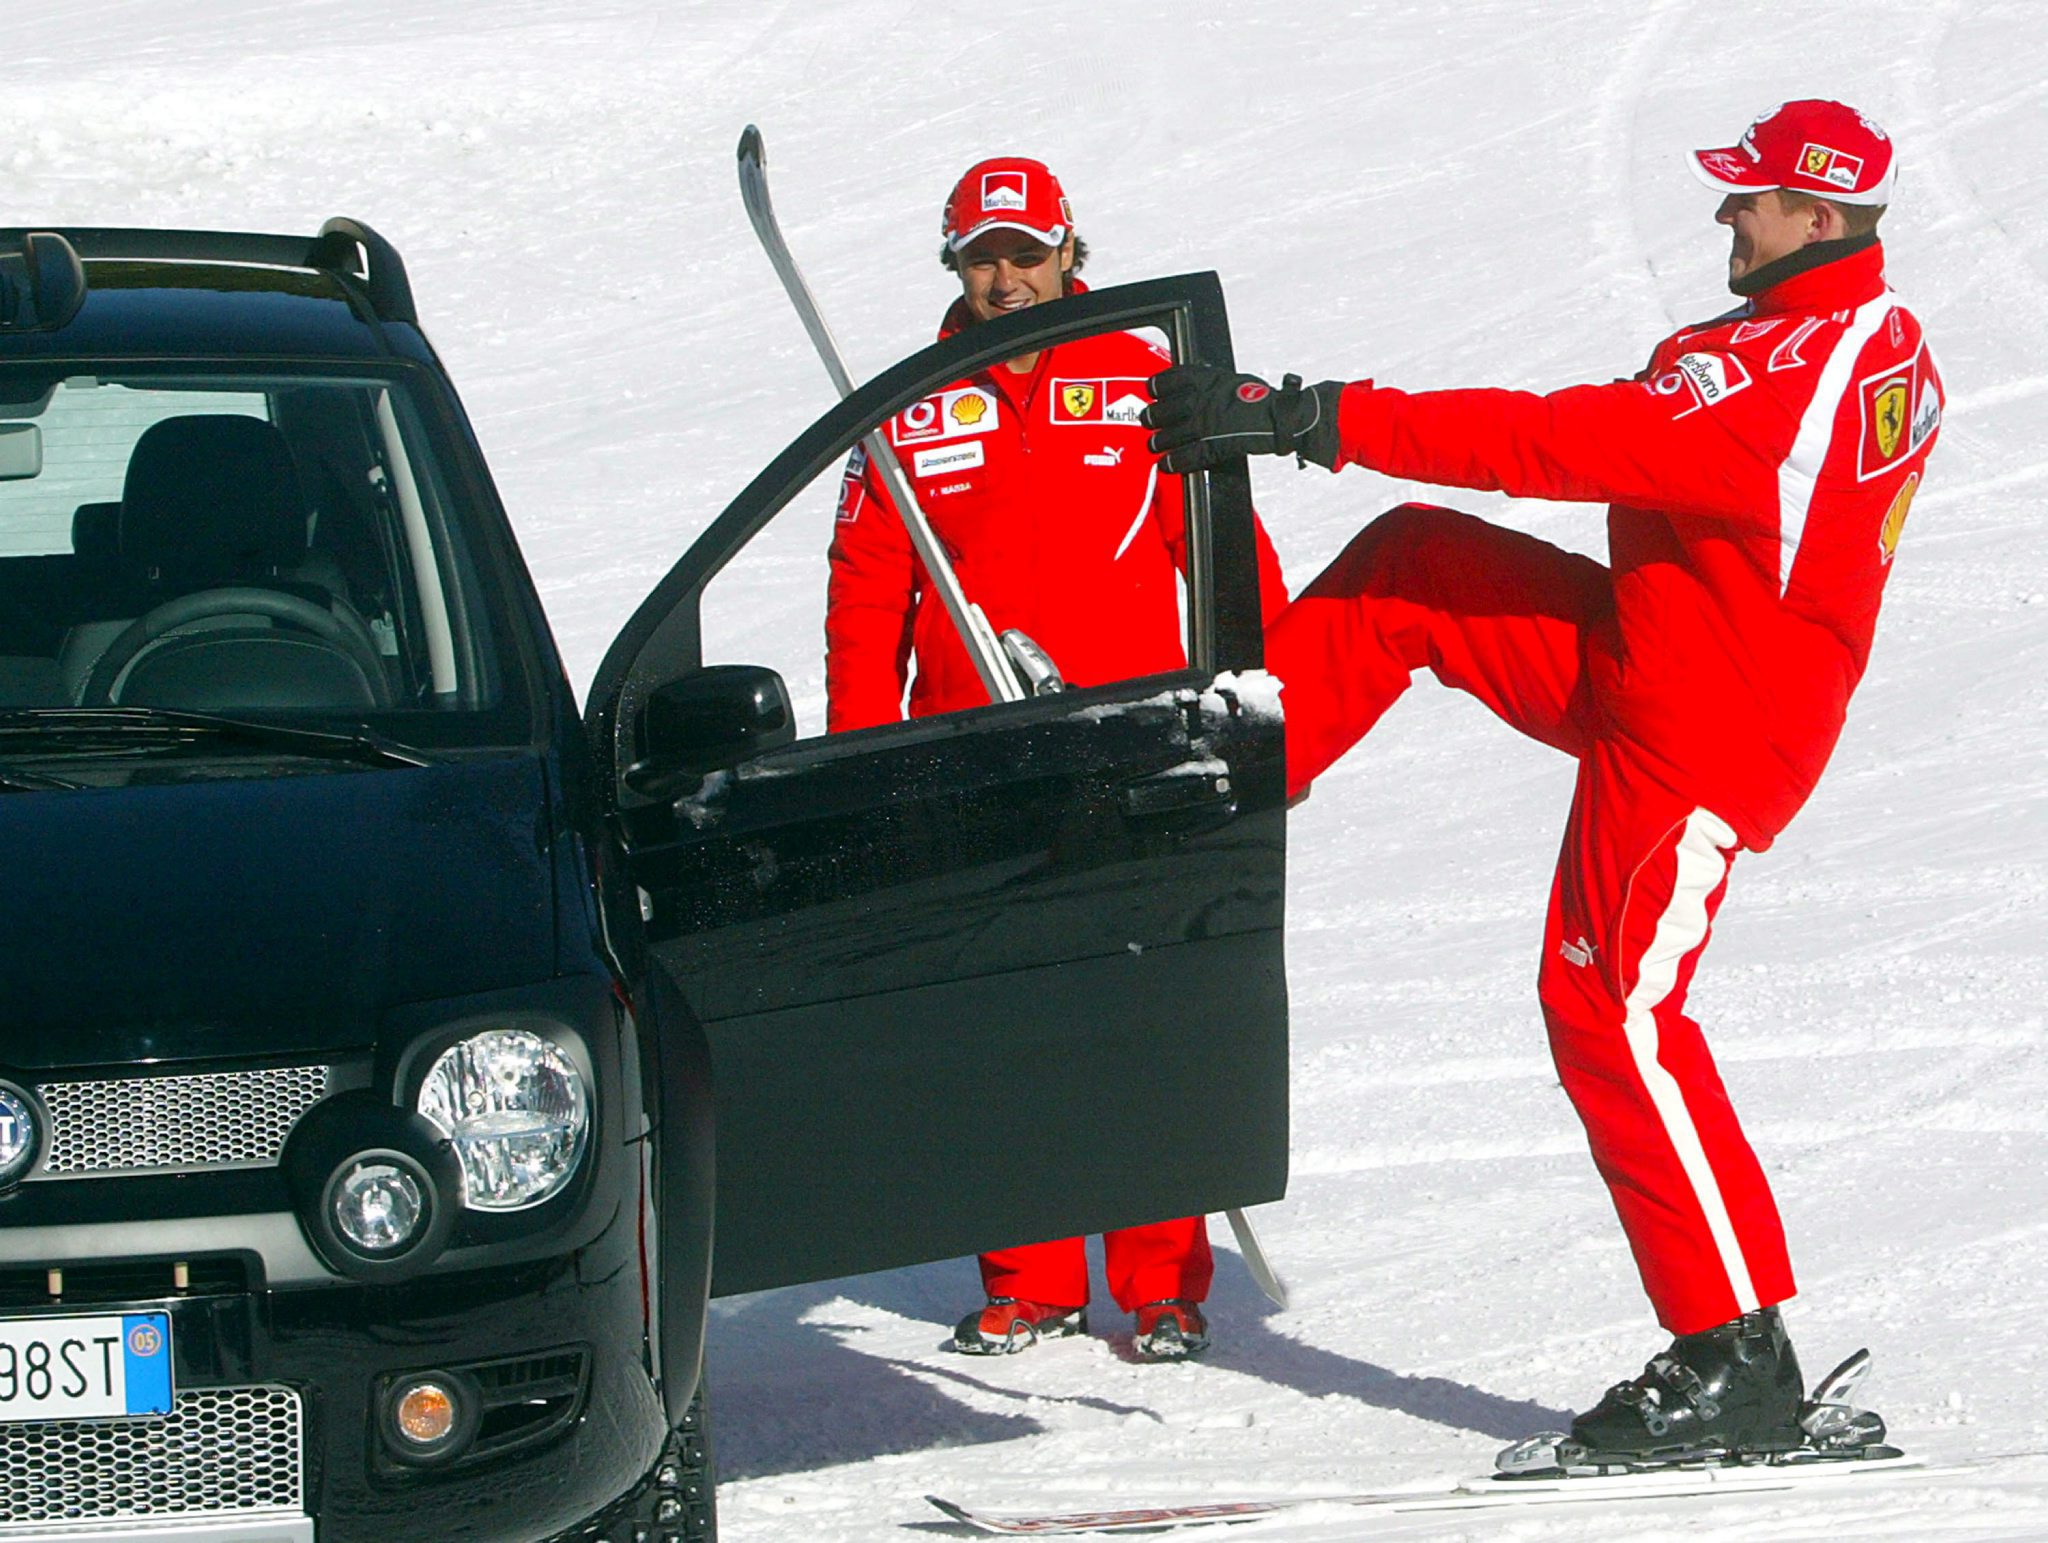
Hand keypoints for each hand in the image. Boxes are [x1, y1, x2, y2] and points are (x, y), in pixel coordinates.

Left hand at [1143, 367, 1341, 472]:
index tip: (1151, 390)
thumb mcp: (1231, 380)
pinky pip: (1186, 455)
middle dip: (1151, 416)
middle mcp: (1201, 400)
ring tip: (1153, 444)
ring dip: (1158, 440)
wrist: (1281, 417)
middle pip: (1164, 409)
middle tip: (1147, 420)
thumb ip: (1210, 383)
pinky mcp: (1213, 446)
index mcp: (1207, 380)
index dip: (1156, 386)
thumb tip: (1195, 385)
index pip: (1170, 379)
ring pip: (1170, 434)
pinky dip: (1173, 461)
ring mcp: (1205, 424)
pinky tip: (1165, 464)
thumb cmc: (1260, 398)